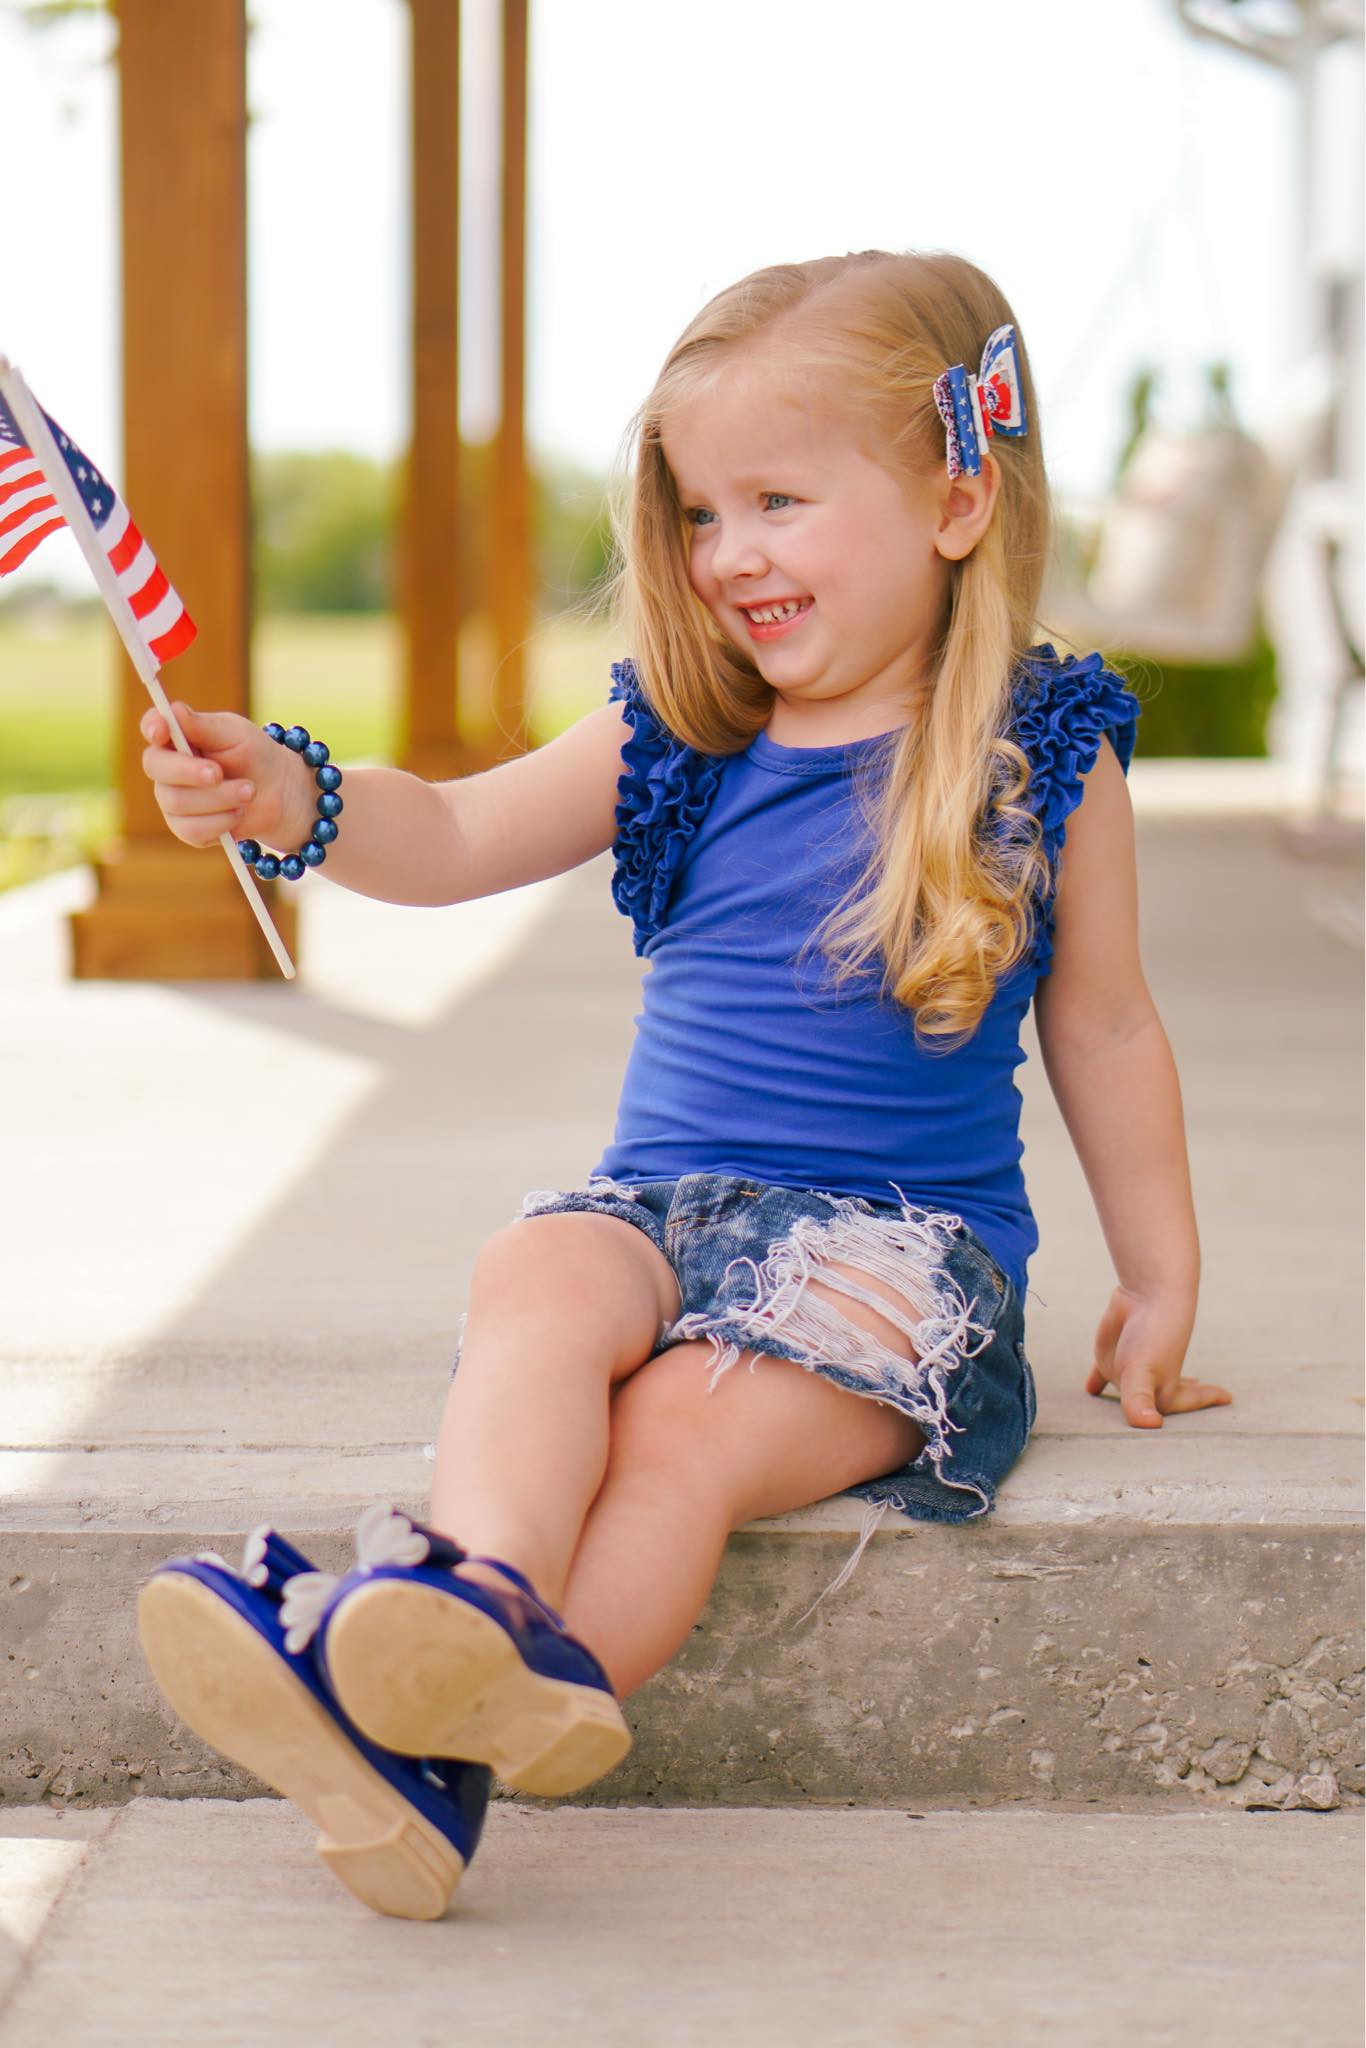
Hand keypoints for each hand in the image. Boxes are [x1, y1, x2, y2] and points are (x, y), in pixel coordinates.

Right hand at [139, 703, 310, 853]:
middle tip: (218, 773)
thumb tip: (175, 711)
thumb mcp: (236, 734)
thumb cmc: (254, 755)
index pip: (152, 727)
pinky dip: (221, 821)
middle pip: (157, 768)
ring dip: (219, 797)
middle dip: (189, 771)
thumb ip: (205, 726)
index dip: (152, 727)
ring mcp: (173, 799)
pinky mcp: (187, 829)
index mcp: (177, 737)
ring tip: (249, 791)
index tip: (162, 730)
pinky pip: (192, 830)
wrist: (279, 793)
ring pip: (177, 802)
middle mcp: (167, 768)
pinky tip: (239, 812)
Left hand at [1085, 1285, 1231, 1427]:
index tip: (1228, 1397)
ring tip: (1144, 1405)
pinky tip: (1092, 1390)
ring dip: (1134, 1399)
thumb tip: (1149, 1425)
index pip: (1186, 1404)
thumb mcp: (1142, 1373)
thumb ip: (1139, 1401)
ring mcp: (1128, 1370)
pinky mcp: (1109, 1355)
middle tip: (1179, 1413)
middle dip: (1166, 1409)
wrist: (1146, 1295)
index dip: (1204, 1403)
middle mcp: (1147, 1384)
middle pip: (1157, 1402)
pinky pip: (1101, 1373)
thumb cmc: (1151, 1338)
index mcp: (1163, 1391)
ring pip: (1129, 1391)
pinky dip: (1097, 1381)